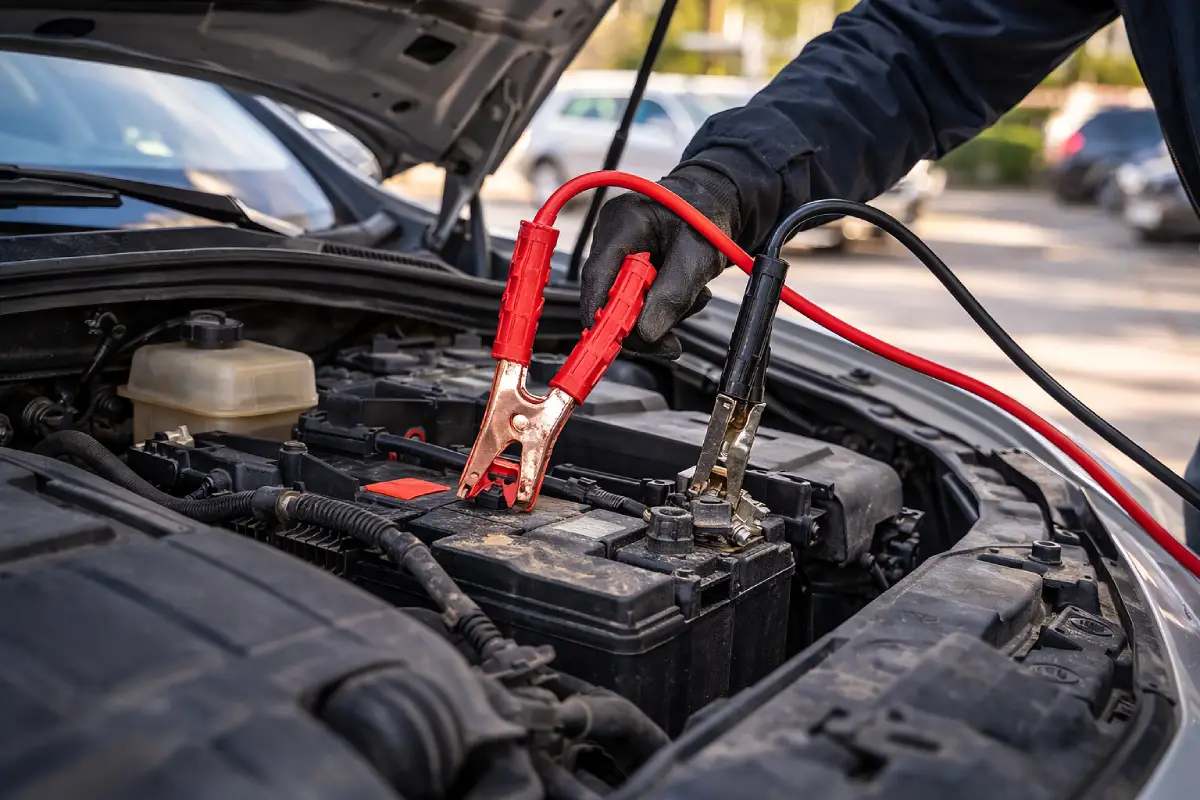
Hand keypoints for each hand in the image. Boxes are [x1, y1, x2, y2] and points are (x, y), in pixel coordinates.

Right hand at [580, 165, 740, 358]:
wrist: (713, 205)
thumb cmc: (706, 217)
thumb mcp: (700, 255)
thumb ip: (674, 294)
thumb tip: (647, 334)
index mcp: (623, 221)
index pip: (597, 275)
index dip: (602, 313)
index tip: (616, 342)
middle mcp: (611, 237)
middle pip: (608, 296)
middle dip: (639, 324)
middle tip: (670, 342)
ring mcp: (616, 253)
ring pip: (623, 303)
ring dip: (657, 315)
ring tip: (693, 301)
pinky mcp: (626, 267)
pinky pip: (635, 300)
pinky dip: (659, 308)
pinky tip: (683, 297)